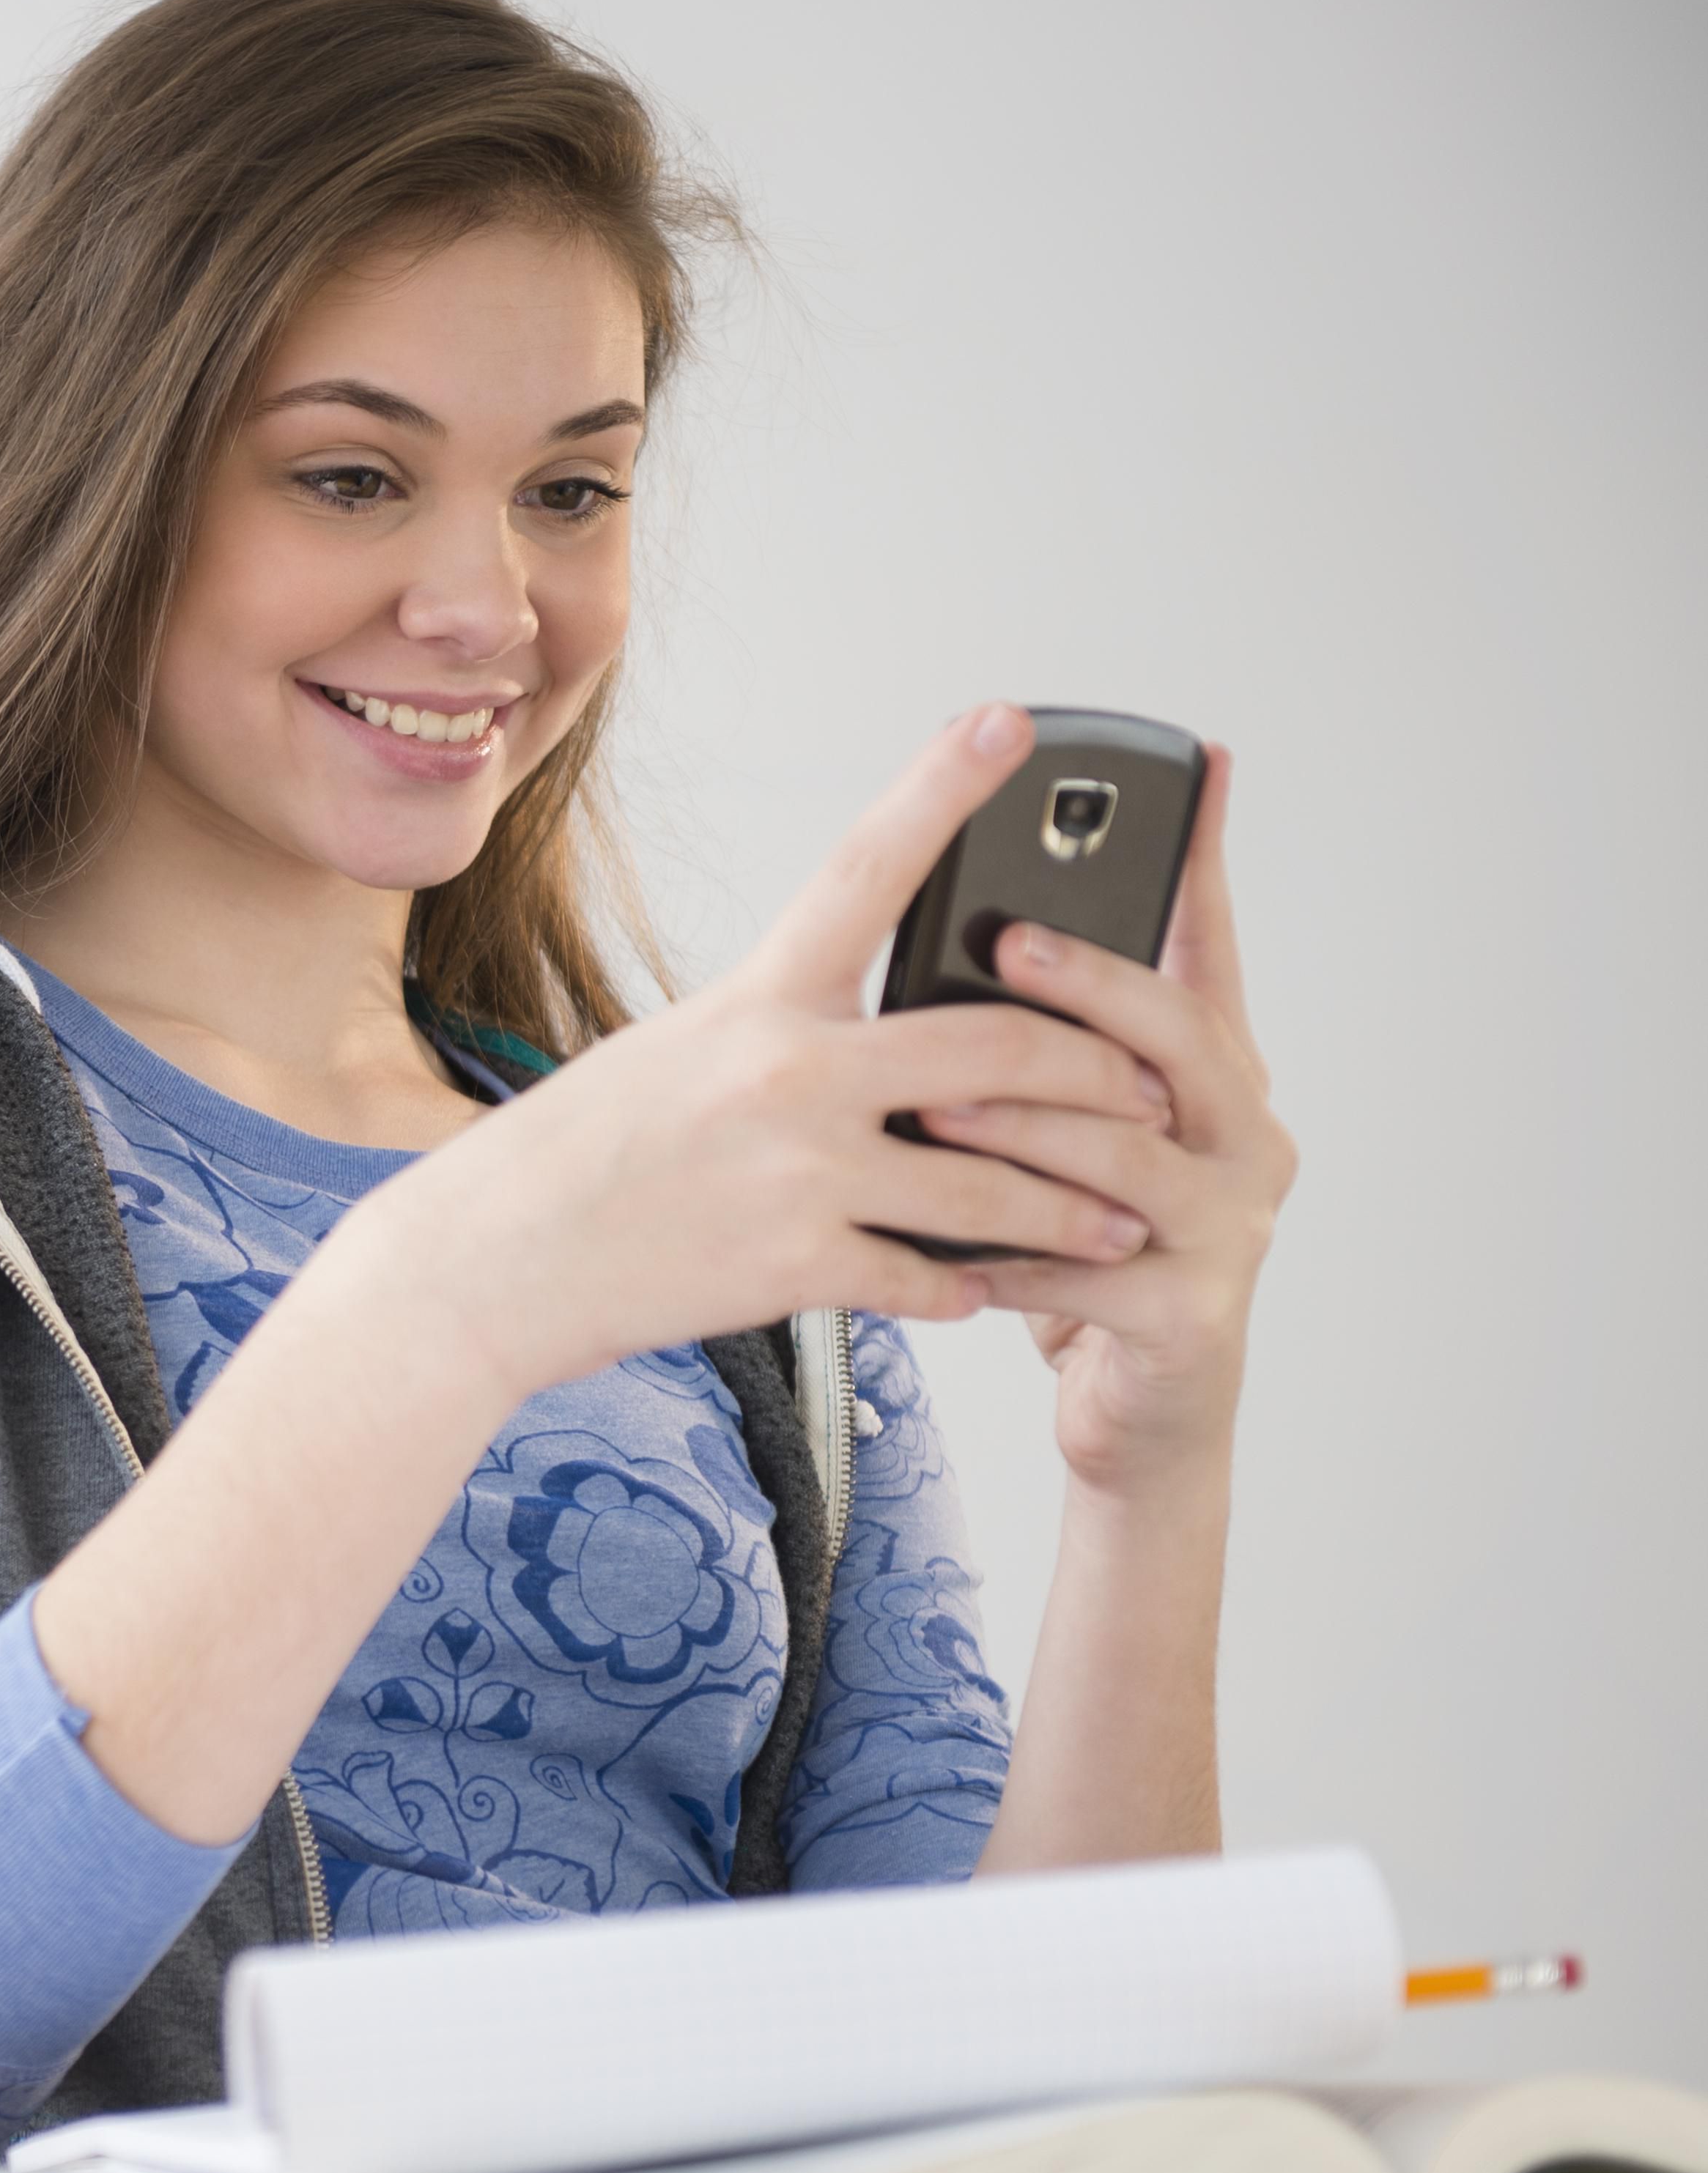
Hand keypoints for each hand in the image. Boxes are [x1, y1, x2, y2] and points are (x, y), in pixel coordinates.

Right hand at [392, 704, 1172, 1397]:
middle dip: (1098, 1068)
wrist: (486, 1263)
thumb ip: (786, 1034)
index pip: (863, 867)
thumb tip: (896, 1040)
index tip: (1010, 725)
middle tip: (1152, 1088)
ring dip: (1072, 1208)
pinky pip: (927, 1278)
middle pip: (995, 1042)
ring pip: (990, 1181)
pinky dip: (969, 1288)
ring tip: (1120, 1220)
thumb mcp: (677, 1054)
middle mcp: (785, 1072)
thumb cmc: (578, 1155)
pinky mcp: (793, 1267)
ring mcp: (796, 1171)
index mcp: (755, 998)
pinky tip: (987, 1291)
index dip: (942, 787)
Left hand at [909, 749, 1296, 1489]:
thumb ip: (1038, 1052)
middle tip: (1011, 943)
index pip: (1208, 947)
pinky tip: (933, 1249)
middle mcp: (1242, 1134)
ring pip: (1123, 1151)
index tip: (1200, 766)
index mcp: (1211, 1075)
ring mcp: (1229, 1224)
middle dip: (1091, 985)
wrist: (1134, 1405)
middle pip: (1177, 1034)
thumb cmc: (1082, 1249)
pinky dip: (1000, 1255)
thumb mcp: (1064, 1132)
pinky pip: (1082, 1266)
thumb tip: (965, 946)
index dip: (1204, 858)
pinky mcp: (1191, 1311)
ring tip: (930, 1100)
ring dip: (1019, 1126)